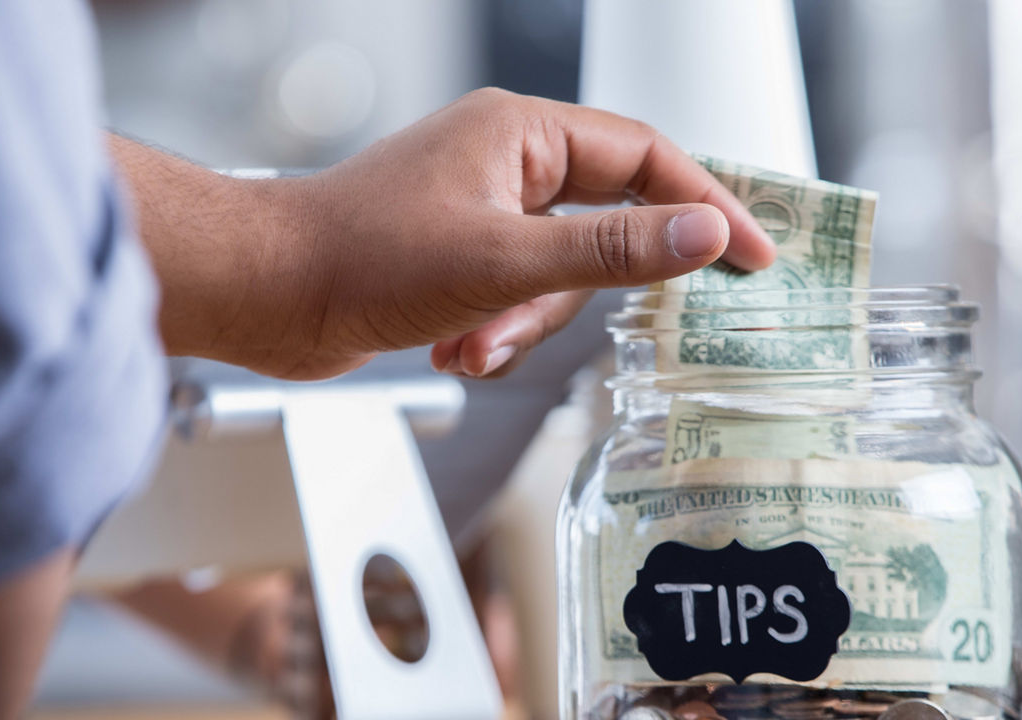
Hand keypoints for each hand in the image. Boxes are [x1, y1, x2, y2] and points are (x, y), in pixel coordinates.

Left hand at [116, 88, 774, 378]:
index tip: (754, 256)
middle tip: (526, 327)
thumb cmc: (364, 258)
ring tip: (468, 345)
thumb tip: (705, 233)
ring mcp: (479, 207)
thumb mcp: (507, 262)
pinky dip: (493, 331)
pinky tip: (450, 347)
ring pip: (554, 275)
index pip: (645, 155)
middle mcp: (504, 161)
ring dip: (518, 325)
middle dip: (568, 295)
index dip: (706, 204)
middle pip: (599, 226)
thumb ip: (613, 250)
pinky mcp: (456, 253)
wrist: (266, 293)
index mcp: (521, 132)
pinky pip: (514, 296)